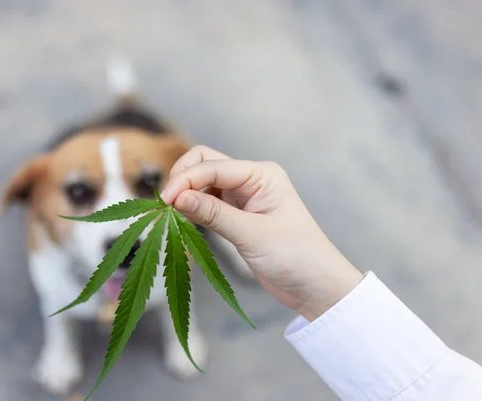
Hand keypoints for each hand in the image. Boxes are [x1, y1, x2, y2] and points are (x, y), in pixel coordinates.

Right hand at [161, 146, 362, 320]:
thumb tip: (178, 198)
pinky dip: (194, 208)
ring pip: (205, 183)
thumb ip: (213, 214)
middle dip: (184, 178)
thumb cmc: (296, 257)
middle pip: (206, 164)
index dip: (186, 180)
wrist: (316, 286)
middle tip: (166, 204)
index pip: (213, 165)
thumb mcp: (252, 235)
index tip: (165, 202)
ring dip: (187, 193)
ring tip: (171, 214)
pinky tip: (184, 220)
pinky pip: (209, 203)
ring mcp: (244, 197)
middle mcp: (252, 180)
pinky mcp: (238, 215)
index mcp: (262, 175)